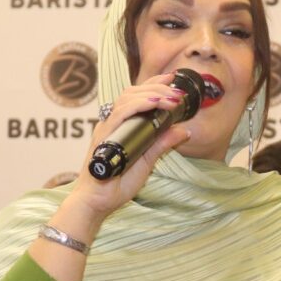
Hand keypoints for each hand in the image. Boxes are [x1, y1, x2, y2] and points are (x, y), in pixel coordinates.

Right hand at [68, 73, 191, 220]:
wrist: (96, 203)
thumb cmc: (116, 184)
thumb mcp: (147, 161)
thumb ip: (163, 144)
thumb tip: (184, 131)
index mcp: (120, 126)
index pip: (136, 97)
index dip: (154, 84)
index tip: (172, 77)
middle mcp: (111, 123)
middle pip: (131, 92)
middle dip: (157, 86)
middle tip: (177, 91)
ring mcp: (106, 128)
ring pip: (126, 98)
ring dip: (151, 93)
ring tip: (171, 97)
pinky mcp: (103, 136)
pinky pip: (120, 113)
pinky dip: (138, 105)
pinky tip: (153, 103)